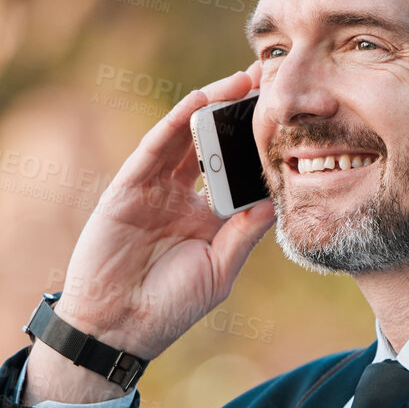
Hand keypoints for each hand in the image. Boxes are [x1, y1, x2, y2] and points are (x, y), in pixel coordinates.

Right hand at [23, 62, 273, 402]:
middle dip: (239, 112)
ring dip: (213, 106)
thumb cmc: (170, 306)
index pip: (235, 171)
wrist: (119, 328)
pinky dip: (176, 122)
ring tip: (244, 79)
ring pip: (186, 137)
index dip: (257, 145)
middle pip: (213, 144)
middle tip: (272, 79)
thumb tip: (278, 198)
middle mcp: (181, 196)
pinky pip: (155, 148)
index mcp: (206, 217)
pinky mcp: (128, 188)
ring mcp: (153, 189)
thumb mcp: (220, 268)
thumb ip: (245, 231)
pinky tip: (200, 99)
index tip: (289, 119)